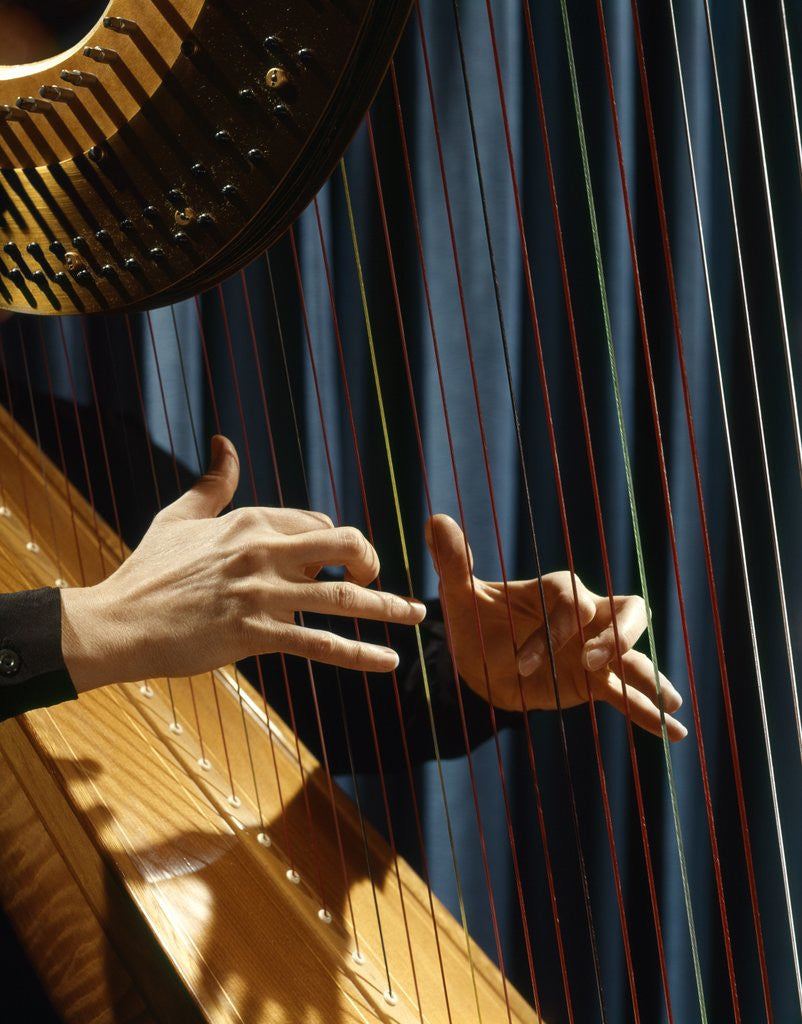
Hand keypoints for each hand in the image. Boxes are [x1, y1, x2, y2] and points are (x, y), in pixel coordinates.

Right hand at [61, 436, 424, 690]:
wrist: (117, 624)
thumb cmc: (147, 572)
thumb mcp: (179, 518)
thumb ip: (212, 484)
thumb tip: (225, 442)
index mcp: (250, 522)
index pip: (317, 524)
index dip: (335, 546)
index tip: (338, 565)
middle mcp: (262, 551)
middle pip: (343, 544)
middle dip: (371, 560)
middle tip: (378, 579)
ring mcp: (261, 594)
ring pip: (341, 598)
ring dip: (387, 607)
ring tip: (417, 617)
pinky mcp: (254, 635)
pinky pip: (320, 646)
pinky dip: (359, 655)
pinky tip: (389, 661)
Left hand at [425, 514, 685, 740]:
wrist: (479, 660)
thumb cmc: (474, 620)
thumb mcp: (460, 595)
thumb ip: (454, 562)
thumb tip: (435, 520)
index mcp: (559, 591)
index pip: (574, 602)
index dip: (553, 631)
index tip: (522, 662)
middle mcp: (586, 617)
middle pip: (629, 611)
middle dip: (620, 636)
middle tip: (595, 663)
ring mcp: (594, 650)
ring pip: (634, 656)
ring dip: (650, 678)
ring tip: (672, 704)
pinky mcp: (593, 682)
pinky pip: (627, 694)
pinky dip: (649, 712)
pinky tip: (674, 731)